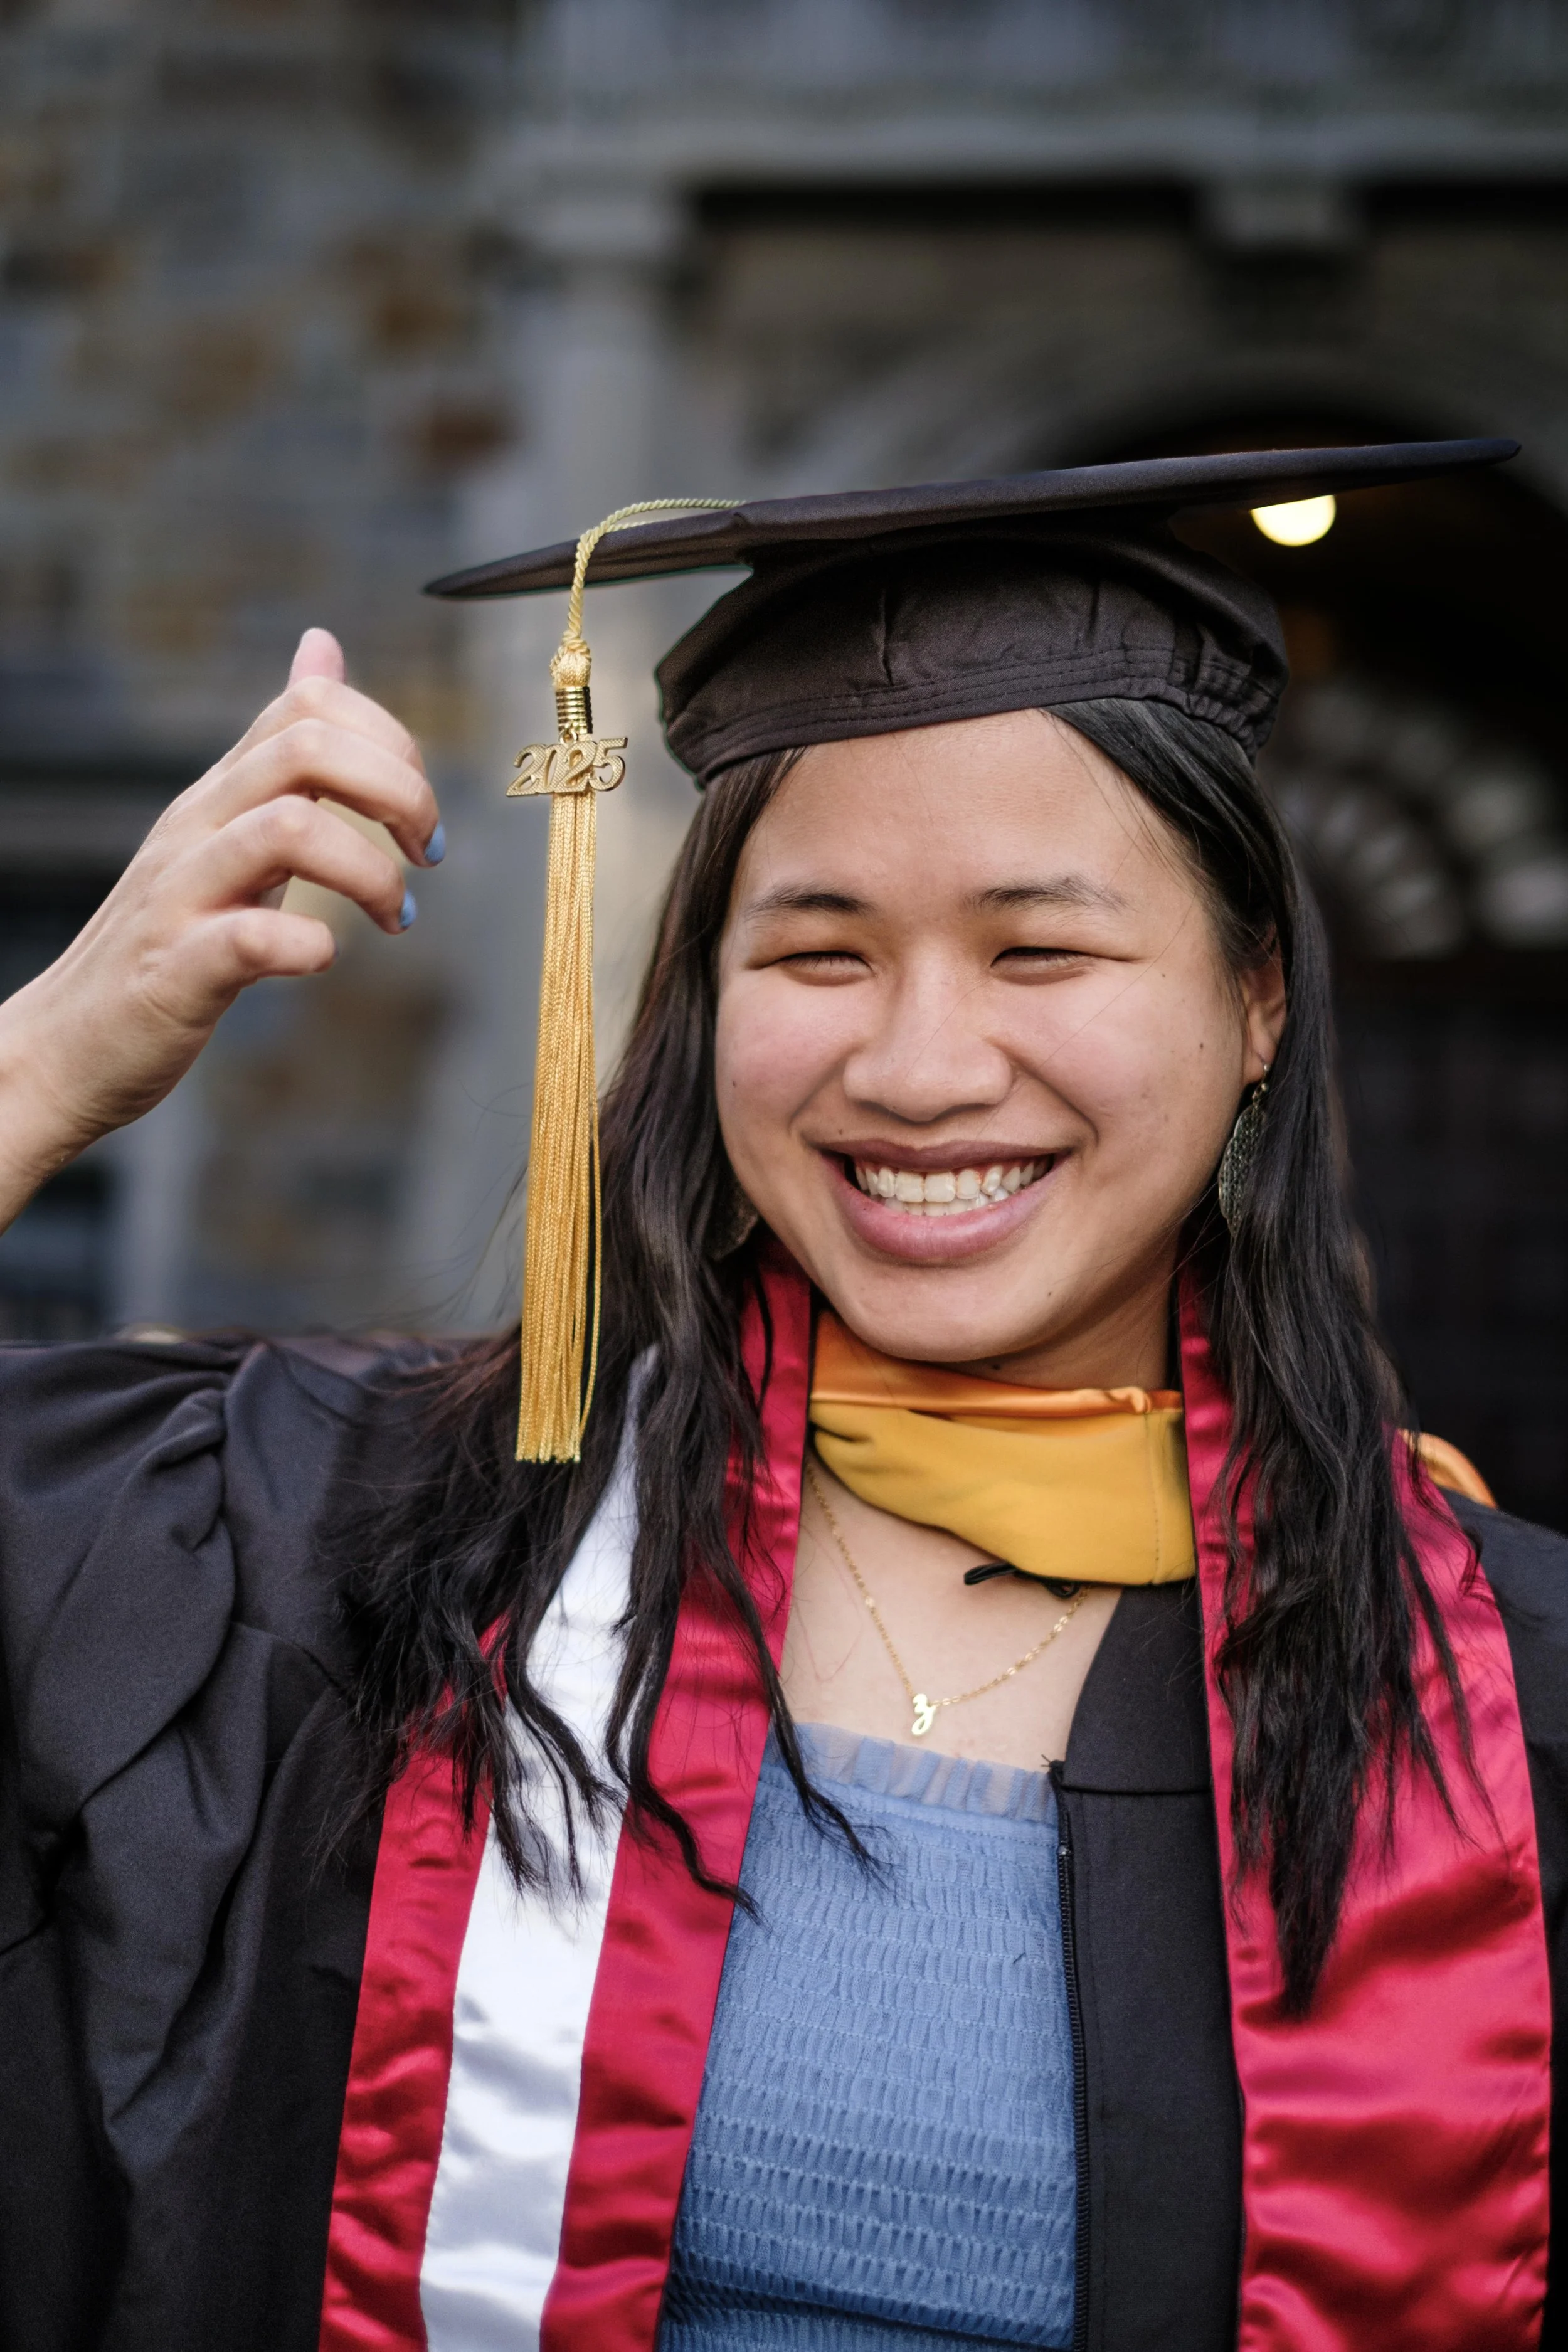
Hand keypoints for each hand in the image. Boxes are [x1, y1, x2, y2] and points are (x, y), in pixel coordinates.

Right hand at [0, 629, 442, 1229]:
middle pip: (308, 747)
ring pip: (287, 828)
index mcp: (220, 794)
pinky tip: (322, 959)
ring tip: (394, 915)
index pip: (309, 705)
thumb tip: (322, 649)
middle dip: (399, 792)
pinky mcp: (175, 970)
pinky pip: (248, 937)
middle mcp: (197, 826)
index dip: (391, 742)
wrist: (69, 1043)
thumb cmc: (166, 941)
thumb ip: (279, 750)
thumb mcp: (227, 826)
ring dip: (370, 871)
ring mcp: (182, 895)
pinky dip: (307, 948)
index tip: (419, 817)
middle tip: (428, 856)